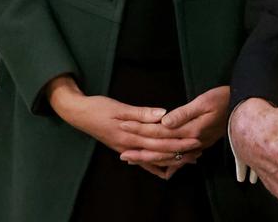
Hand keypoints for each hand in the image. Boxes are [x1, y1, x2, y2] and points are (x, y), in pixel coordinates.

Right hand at [46, 75, 201, 178]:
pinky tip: (166, 170)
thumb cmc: (98, 107)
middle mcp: (130, 145)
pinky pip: (142, 161)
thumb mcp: (118, 107)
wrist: (78, 114)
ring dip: (172, 159)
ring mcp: (127, 149)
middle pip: (160, 151)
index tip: (195, 138)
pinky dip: (154, 166)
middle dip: (180, 151)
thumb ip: (141, 113)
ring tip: (189, 158)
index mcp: (131, 134)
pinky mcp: (124, 149)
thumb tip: (162, 114)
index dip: (178, 140)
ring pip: (153, 158)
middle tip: (199, 151)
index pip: (160, 139)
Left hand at [119, 85, 229, 178]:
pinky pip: (182, 157)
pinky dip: (170, 162)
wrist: (244, 108)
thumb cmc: (224, 100)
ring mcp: (197, 145)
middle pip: (161, 148)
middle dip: (141, 151)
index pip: (159, 131)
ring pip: (170, 156)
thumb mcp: (204, 102)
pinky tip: (161, 166)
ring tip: (135, 160)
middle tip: (122, 155)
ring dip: (152, 158)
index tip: (124, 126)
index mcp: (190, 129)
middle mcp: (192, 141)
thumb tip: (163, 121)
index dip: (141, 129)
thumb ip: (183, 114)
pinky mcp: (200, 144)